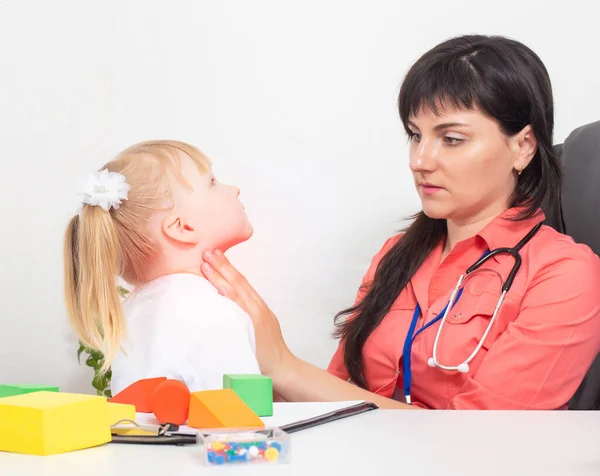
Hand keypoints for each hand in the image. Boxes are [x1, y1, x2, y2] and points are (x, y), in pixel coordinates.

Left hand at [201, 250, 293, 378]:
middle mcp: (256, 307)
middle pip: (238, 282)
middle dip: (222, 266)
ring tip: (206, 265)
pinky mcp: (250, 328)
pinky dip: (228, 298)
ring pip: (235, 292)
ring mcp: (253, 317)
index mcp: (258, 305)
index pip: (241, 281)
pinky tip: (218, 289)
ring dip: (220, 277)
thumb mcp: (259, 324)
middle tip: (207, 252)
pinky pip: (237, 310)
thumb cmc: (268, 348)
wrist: (282, 365)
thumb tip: (226, 304)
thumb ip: (245, 313)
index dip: (228, 267)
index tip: (216, 254)